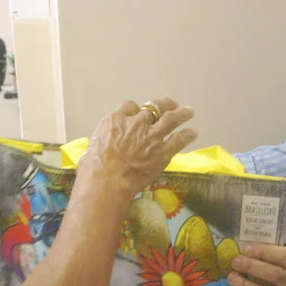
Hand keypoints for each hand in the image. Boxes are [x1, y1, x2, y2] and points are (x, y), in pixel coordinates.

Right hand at [79, 98, 196, 194]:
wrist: (107, 181)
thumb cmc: (92, 168)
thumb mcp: (91, 148)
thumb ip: (101, 144)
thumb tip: (97, 150)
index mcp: (115, 120)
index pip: (128, 106)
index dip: (135, 109)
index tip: (138, 112)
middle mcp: (136, 123)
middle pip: (153, 108)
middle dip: (163, 105)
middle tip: (171, 104)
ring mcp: (151, 136)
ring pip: (171, 119)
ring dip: (182, 114)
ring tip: (190, 111)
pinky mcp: (163, 152)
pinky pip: (178, 140)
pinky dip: (187, 135)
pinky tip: (193, 133)